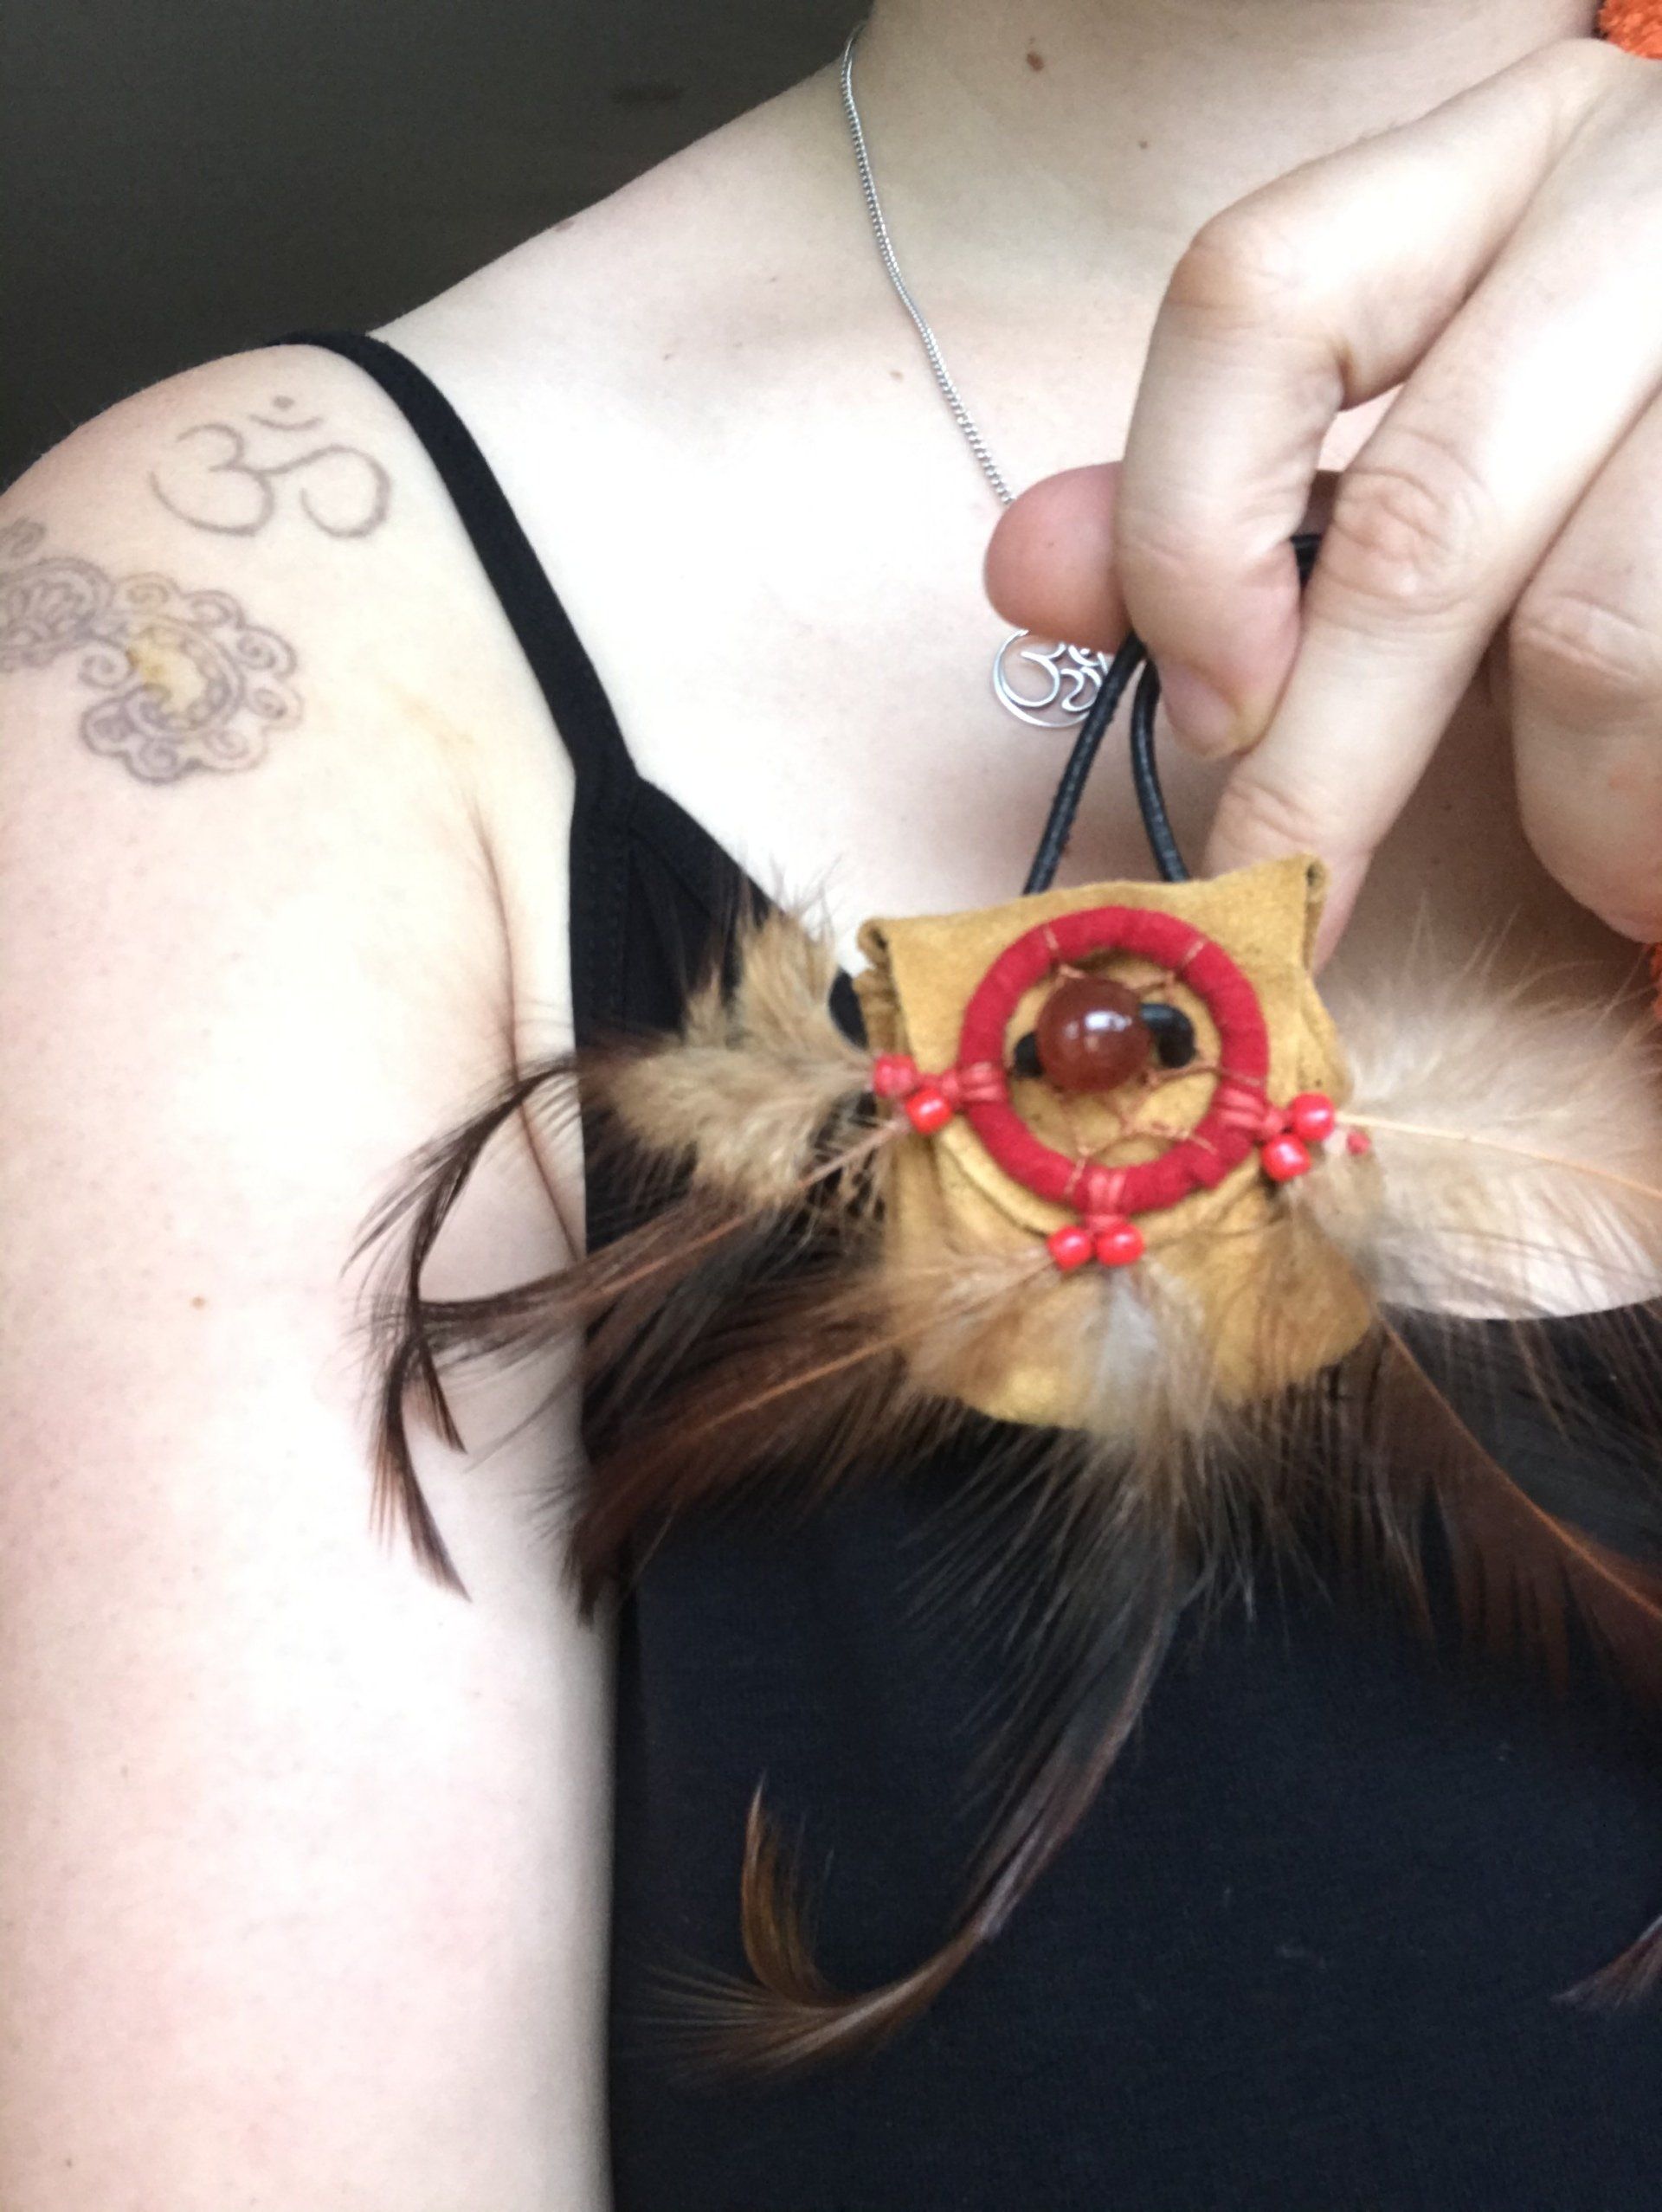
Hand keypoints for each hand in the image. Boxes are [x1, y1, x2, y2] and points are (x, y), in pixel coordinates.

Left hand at [985, 38, 1661, 959]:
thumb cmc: (1619, 460)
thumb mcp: (1430, 441)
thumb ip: (1231, 494)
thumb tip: (1030, 574)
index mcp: (1503, 165)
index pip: (1259, 298)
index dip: (1189, 534)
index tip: (1205, 716)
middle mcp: (1642, 206)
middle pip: (1421, 519)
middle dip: (1327, 765)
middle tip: (1300, 896)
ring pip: (1601, 631)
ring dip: (1575, 804)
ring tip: (1603, 854)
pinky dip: (1654, 811)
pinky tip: (1661, 825)